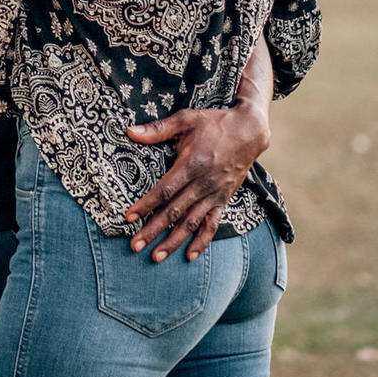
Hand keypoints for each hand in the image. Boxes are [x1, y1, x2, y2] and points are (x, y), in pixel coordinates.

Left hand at [124, 100, 270, 261]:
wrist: (249, 132)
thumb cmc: (214, 123)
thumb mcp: (185, 119)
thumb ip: (158, 129)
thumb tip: (129, 132)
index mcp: (191, 164)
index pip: (164, 190)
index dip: (146, 204)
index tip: (129, 217)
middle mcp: (203, 184)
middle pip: (174, 212)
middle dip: (153, 230)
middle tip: (135, 245)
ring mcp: (214, 194)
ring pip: (191, 223)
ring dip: (173, 241)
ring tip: (156, 257)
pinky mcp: (224, 200)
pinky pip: (213, 224)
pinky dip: (202, 241)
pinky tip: (190, 256)